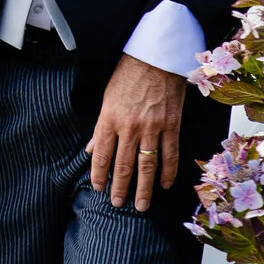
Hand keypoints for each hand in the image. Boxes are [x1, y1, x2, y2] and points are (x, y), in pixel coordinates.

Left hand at [87, 53, 184, 211]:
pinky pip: (170, 154)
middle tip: (119, 204)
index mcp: (109, 120)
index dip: (100, 175)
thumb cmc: (128, 76)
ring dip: (144, 188)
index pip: (102, 155)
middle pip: (124, 165)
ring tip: (141, 205)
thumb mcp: (107, 100)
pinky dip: (168, 172)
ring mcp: (152, 128)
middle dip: (120, 188)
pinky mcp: (171, 125)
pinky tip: (165, 185)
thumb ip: (101, 128)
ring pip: (147, 165)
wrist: (155, 58)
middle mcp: (129, 127)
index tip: (99, 189)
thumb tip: (92, 150)